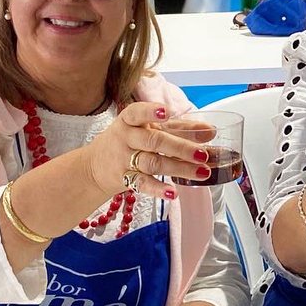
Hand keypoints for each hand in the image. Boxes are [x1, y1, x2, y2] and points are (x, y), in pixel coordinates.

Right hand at [82, 102, 220, 200]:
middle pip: (154, 141)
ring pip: (153, 163)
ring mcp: (125, 159)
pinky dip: (158, 189)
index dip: (150, 112)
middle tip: (203, 154)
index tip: (166, 112)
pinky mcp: (125, 179)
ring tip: (203, 172)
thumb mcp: (150, 129)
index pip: (137, 113)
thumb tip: (210, 131)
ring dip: (179, 168)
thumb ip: (180, 129)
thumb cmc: (130, 141)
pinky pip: (142, 184)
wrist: (94, 167)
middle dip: (181, 147)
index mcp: (130, 120)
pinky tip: (173, 193)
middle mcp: (126, 138)